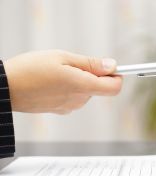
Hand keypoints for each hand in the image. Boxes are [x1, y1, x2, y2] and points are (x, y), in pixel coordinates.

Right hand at [4, 50, 121, 113]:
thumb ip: (90, 64)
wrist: (5, 88)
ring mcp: (70, 107)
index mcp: (82, 86)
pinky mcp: (61, 110)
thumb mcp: (62, 57)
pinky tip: (52, 83)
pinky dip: (70, 89)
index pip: (114, 88)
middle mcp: (79, 100)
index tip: (110, 68)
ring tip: (58, 73)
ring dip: (80, 81)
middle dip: (93, 75)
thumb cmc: (30, 70)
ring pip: (86, 92)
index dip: (116, 76)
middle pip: (99, 88)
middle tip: (72, 64)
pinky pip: (74, 98)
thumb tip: (112, 66)